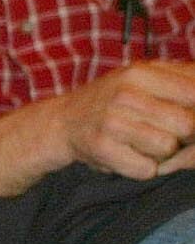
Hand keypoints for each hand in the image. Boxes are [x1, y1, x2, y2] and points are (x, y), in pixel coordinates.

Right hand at [49, 62, 194, 179]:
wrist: (62, 121)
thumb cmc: (114, 99)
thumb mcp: (144, 77)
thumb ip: (182, 78)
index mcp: (140, 74)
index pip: (194, 93)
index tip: (186, 114)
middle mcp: (124, 95)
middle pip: (187, 125)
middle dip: (184, 135)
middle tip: (166, 132)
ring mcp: (111, 122)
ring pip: (168, 148)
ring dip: (161, 152)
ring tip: (144, 142)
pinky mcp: (102, 148)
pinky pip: (146, 169)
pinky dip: (143, 167)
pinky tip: (129, 154)